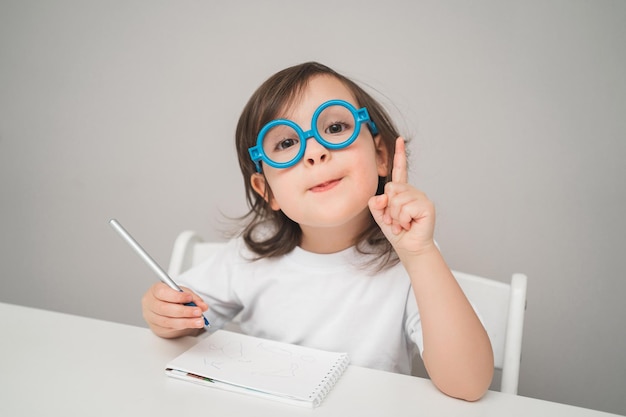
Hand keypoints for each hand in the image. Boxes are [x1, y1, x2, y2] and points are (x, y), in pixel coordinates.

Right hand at [141, 282, 208, 337]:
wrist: (162, 309)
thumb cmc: (171, 297)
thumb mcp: (183, 292)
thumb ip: (193, 298)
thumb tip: (203, 306)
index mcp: (155, 290)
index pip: (162, 292)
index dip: (177, 296)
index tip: (190, 298)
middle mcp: (151, 303)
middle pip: (165, 309)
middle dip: (184, 311)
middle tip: (198, 312)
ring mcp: (152, 317)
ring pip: (168, 321)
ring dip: (186, 322)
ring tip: (198, 321)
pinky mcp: (157, 327)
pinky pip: (170, 328)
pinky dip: (183, 326)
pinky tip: (192, 324)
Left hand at [368, 137, 435, 255]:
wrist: (410, 248)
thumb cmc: (397, 232)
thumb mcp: (380, 216)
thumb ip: (376, 204)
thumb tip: (383, 196)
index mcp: (401, 192)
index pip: (399, 171)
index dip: (399, 155)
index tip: (399, 140)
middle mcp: (412, 191)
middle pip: (391, 189)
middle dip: (388, 208)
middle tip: (395, 220)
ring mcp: (420, 197)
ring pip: (397, 200)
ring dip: (396, 217)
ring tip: (403, 224)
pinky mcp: (426, 206)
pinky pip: (405, 208)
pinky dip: (403, 220)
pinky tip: (410, 225)